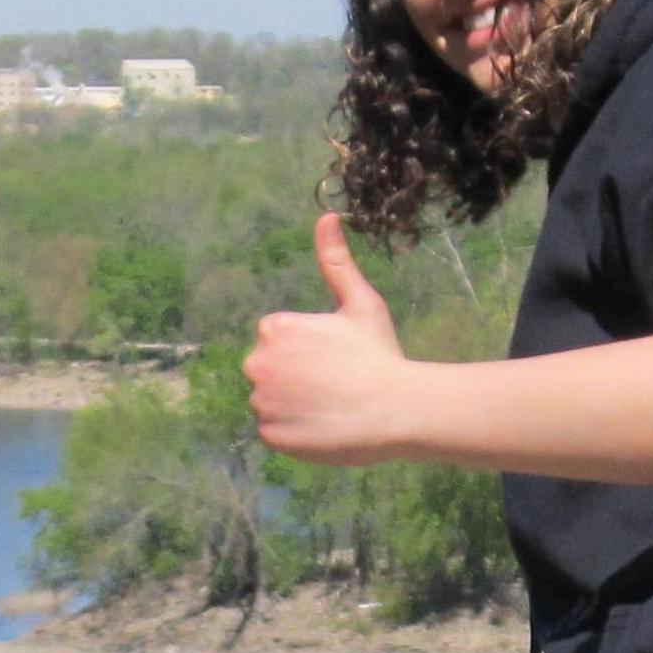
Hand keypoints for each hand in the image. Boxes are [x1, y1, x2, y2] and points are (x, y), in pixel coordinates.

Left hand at [242, 215, 426, 465]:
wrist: (394, 409)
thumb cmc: (379, 354)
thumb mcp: (360, 302)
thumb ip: (335, 261)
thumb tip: (327, 216)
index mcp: (273, 329)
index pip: (277, 342)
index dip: (308, 351)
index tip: (334, 359)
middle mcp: (257, 364)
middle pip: (269, 372)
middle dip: (295, 378)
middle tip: (334, 385)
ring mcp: (261, 403)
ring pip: (272, 403)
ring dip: (294, 406)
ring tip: (330, 407)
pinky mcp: (269, 436)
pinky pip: (275, 432)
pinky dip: (295, 432)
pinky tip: (323, 427)